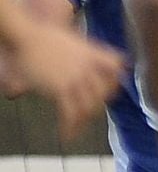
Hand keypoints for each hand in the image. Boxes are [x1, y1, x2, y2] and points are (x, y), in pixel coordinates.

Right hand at [6, 19, 123, 137]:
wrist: (26, 36)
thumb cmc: (44, 36)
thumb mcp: (74, 41)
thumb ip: (88, 52)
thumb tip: (104, 60)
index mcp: (93, 54)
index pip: (117, 67)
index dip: (116, 80)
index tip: (111, 91)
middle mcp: (88, 67)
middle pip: (105, 92)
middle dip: (99, 104)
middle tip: (90, 112)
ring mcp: (76, 79)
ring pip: (90, 106)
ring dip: (84, 119)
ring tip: (77, 126)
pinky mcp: (60, 89)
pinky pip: (70, 113)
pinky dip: (70, 127)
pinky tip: (67, 136)